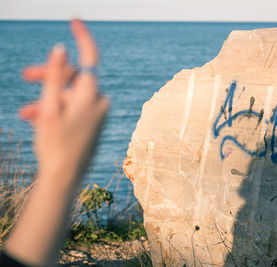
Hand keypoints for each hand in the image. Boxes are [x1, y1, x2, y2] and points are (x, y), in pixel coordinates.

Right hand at [19, 20, 108, 178]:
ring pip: (69, 96)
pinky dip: (57, 110)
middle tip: (24, 77)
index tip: (73, 20)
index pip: (90, 57)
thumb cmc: (56, 145)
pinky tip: (38, 120)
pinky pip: (74, 109)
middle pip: (73, 78)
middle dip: (49, 77)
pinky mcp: (93, 124)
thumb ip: (55, 77)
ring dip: (48, 99)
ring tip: (25, 113)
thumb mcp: (50, 107)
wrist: (65, 179)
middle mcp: (99, 102)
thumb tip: (61, 49)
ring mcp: (98, 114)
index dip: (82, 37)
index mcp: (92, 95)